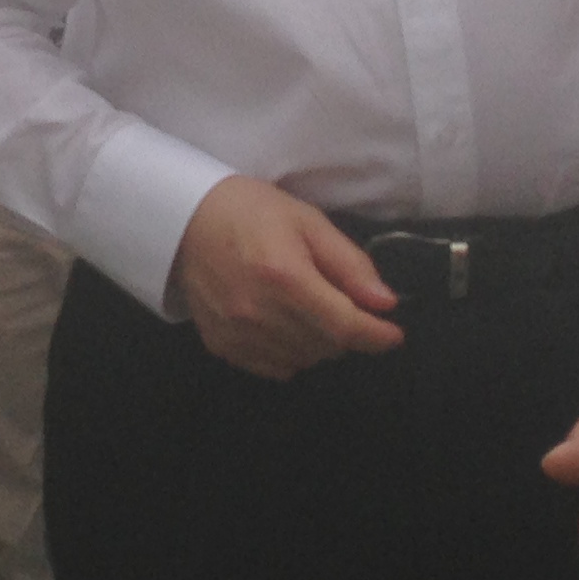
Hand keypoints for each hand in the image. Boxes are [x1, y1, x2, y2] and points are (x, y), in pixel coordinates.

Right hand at [167, 174, 403, 379]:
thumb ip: (350, 264)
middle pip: (327, 346)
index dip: (376, 336)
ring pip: (304, 360)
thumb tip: (385, 303)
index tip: (393, 334)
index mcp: (285, 277)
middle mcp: (260, 313)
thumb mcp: (308, 222)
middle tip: (342, 303)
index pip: (344, 326)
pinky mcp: (222, 346)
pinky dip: (290, 352)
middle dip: (347, 331)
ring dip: (319, 343)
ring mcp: (237, 334)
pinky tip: (284, 324)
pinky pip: (274, 367)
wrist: (185, 219)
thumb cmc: (252, 212)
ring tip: (309, 309)